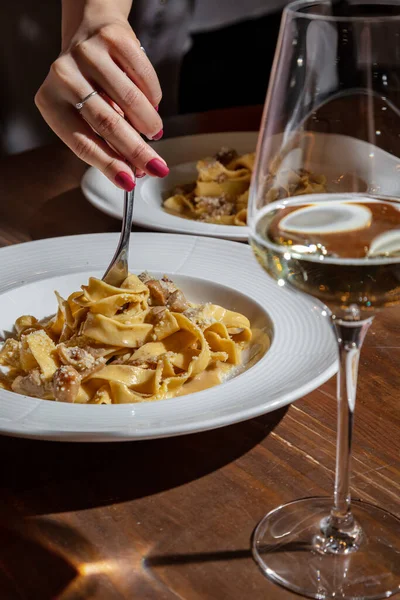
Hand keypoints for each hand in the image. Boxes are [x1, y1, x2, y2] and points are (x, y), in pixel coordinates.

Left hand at [35, 3, 168, 190]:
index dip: (108, 165)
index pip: (82, 143)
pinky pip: (143, 76)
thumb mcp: (86, 114)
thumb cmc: (90, 84)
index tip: (130, 182)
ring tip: (155, 132)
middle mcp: (63, 76)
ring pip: (128, 100)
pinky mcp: (112, 38)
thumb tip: (136, 170)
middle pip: (106, 123)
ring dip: (148, 123)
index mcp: (50, 102)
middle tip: (157, 168)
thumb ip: (107, 142)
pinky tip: (152, 105)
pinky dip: (153, 97)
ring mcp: (87, 54)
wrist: (91, 29)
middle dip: (136, 150)